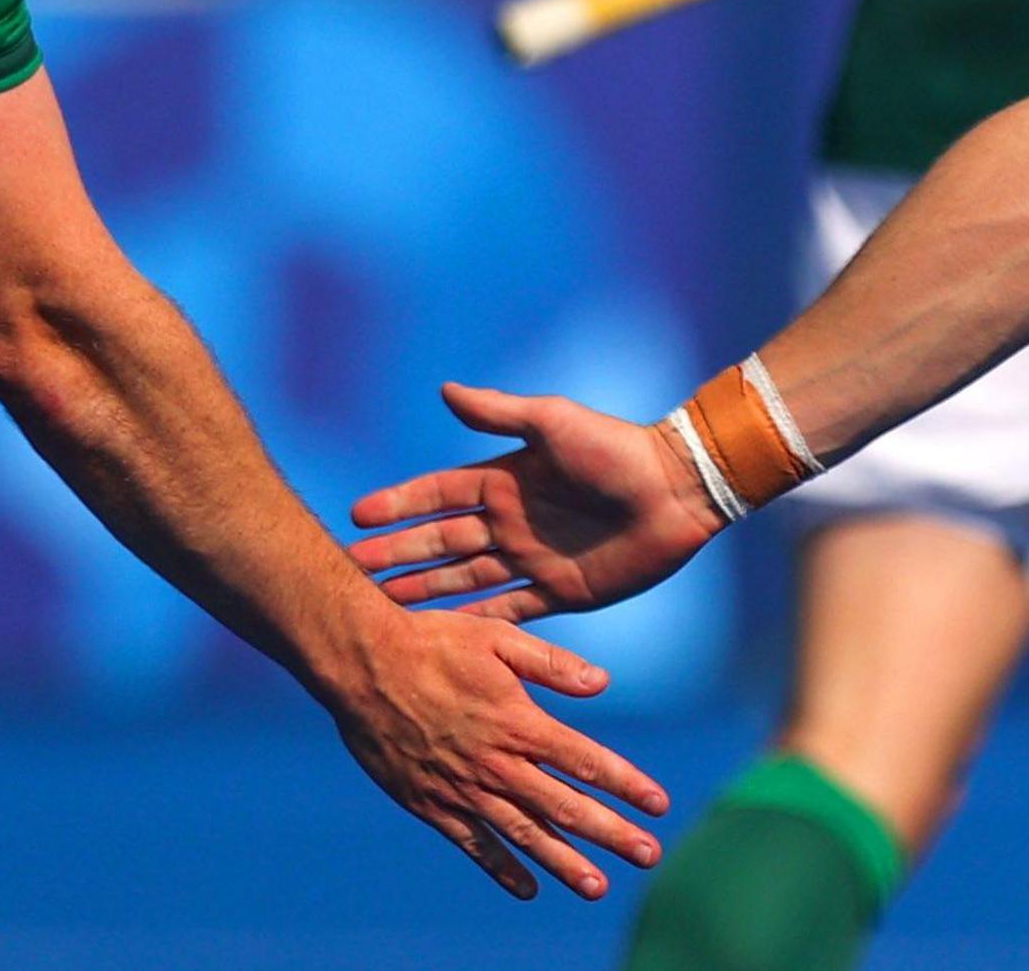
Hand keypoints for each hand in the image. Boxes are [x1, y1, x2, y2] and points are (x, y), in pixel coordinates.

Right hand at [316, 598, 668, 899]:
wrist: (361, 665)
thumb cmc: (432, 641)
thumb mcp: (496, 637)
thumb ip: (551, 664)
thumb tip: (603, 684)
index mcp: (518, 721)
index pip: (586, 761)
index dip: (626, 784)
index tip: (660, 804)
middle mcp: (496, 763)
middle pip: (565, 808)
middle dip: (611, 833)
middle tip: (650, 856)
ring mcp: (463, 789)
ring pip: (524, 835)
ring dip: (564, 864)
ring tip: (598, 888)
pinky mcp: (432, 804)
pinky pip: (474, 845)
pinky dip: (502, 868)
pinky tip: (528, 889)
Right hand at [347, 382, 726, 619]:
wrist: (677, 488)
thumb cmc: (616, 448)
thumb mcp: (553, 422)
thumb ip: (498, 413)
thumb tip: (443, 391)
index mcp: (506, 479)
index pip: (439, 493)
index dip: (400, 503)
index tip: (355, 516)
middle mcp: (511, 521)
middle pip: (442, 540)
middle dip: (398, 553)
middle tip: (352, 570)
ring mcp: (532, 559)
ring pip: (464, 578)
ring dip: (425, 589)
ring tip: (383, 603)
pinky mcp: (560, 592)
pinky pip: (509, 611)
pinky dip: (476, 624)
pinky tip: (443, 637)